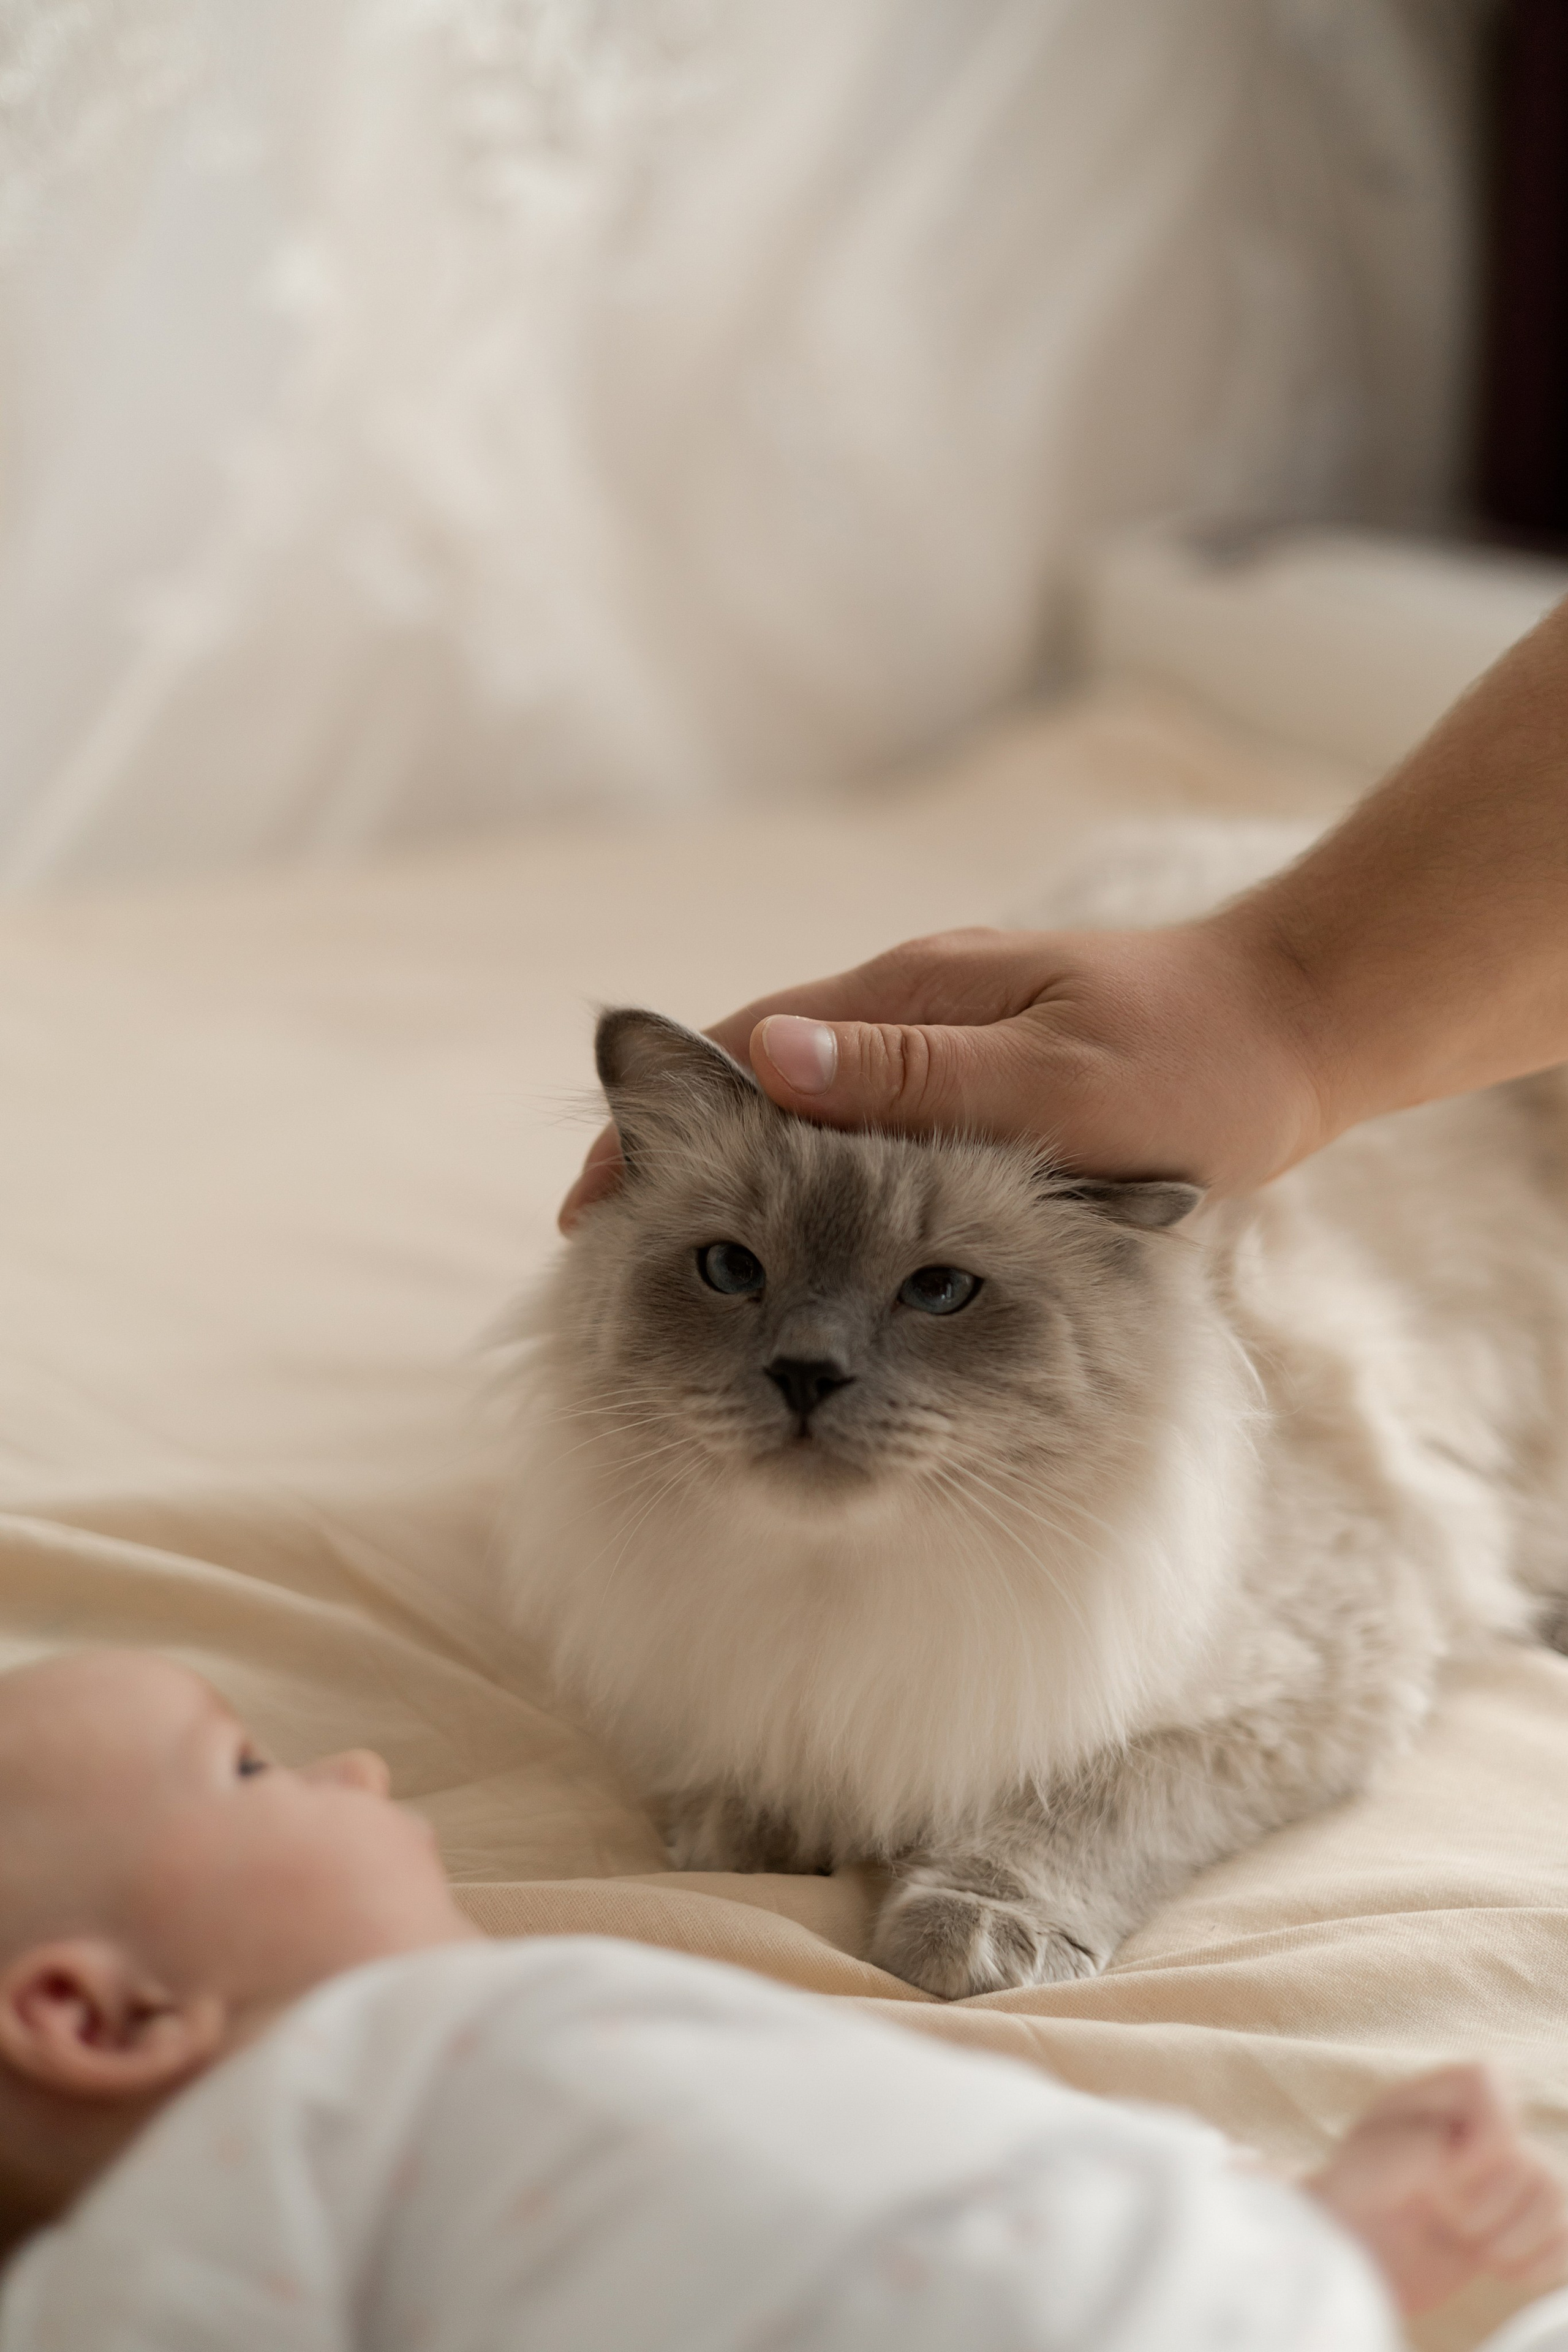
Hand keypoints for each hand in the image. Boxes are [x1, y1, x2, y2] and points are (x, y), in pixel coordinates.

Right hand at [558, 916, 1332, 1230]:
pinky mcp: (974, 1085)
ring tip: (679, 1265)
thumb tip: (771, 1059)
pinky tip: (793, 1240)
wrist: (1298, 1029)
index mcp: (909, 991)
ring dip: (736, 1176)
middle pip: (754, 1082)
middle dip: (676, 1161)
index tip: (594, 1210)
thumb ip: (916, 1074)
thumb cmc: (1197, 1062)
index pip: (742, 1052)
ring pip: (804, 1113)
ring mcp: (940, 1045)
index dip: (658, 1129)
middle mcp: (908, 1009)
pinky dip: (808, 1183)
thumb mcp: (1058, 1081)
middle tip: (609, 1260)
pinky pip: (862, 1134)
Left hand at [1305, 2064, 1567, 2318]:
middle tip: (1447, 2220)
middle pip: (1530, 2154)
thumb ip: (1413, 2149)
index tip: (1453, 2175)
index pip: (1488, 2080)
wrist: (1360, 2256)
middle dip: (1490, 2205)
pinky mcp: (1524, 2220)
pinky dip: (1539, 2262)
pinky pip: (1565, 2235)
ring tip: (1470, 2247)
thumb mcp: (1367, 2167)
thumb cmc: (1353, 2198)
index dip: (1486, 2134)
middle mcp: (1478, 2127)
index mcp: (1436, 2096)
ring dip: (1513, 2238)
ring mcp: (1506, 2174)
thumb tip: (1461, 2159)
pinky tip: (1500, 2270)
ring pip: (1555, 2193)